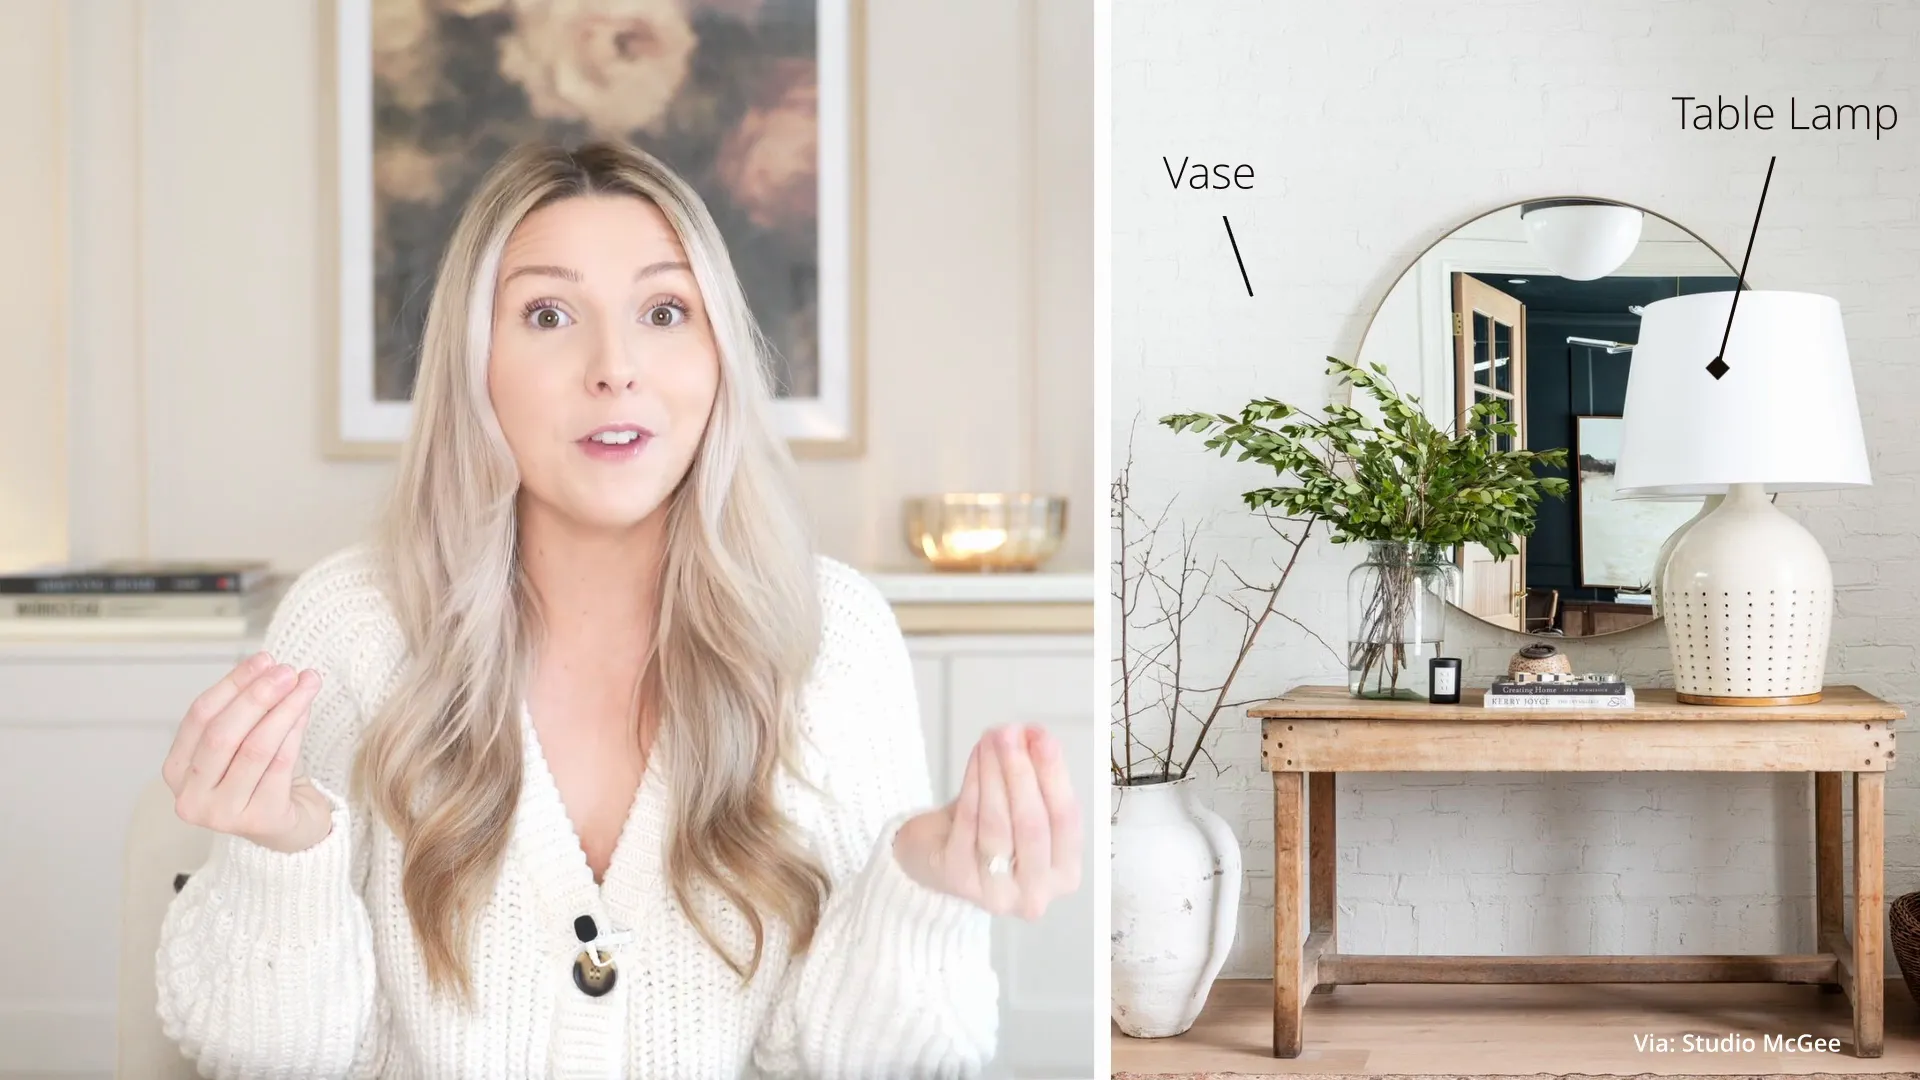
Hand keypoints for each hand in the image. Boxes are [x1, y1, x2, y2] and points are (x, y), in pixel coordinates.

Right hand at [162, 651, 332, 853]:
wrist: (291, 827)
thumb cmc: (264, 779)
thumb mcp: (245, 742)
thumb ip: (247, 710)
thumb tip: (267, 665)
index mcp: (176, 771)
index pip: (199, 717)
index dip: (232, 683)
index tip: (264, 659)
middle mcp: (190, 796)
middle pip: (223, 733)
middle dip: (258, 696)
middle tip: (287, 670)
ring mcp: (221, 814)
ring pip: (255, 747)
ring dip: (284, 708)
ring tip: (306, 682)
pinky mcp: (258, 821)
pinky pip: (280, 765)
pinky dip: (295, 732)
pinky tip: (306, 711)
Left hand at [893, 725, 1082, 919]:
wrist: (936, 859)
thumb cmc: (992, 832)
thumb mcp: (1024, 808)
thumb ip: (1036, 777)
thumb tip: (1034, 734)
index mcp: (1064, 874)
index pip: (1066, 821)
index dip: (1054, 775)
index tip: (1042, 737)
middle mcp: (1035, 893)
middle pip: (1032, 824)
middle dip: (1022, 771)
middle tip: (1011, 732)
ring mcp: (995, 892)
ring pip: (999, 823)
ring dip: (995, 773)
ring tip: (991, 738)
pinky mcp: (959, 879)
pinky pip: (969, 823)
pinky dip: (973, 784)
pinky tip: (976, 758)